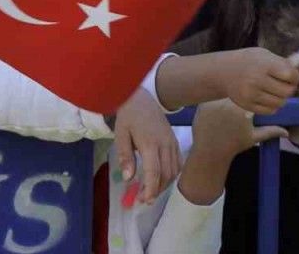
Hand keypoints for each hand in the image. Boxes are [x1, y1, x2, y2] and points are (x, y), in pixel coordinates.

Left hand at [112, 88, 180, 204]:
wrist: (142, 97)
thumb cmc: (128, 115)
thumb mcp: (121, 134)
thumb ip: (125, 156)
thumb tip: (128, 178)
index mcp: (150, 143)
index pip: (154, 172)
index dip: (151, 188)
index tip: (145, 200)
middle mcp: (165, 145)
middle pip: (166, 174)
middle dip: (157, 190)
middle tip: (144, 199)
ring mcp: (172, 143)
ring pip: (174, 171)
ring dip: (164, 184)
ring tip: (151, 191)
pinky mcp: (175, 142)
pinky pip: (178, 163)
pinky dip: (172, 175)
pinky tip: (162, 179)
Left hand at [177, 99, 288, 205]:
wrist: (212, 150)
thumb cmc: (234, 144)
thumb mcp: (253, 138)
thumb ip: (271, 132)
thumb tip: (287, 132)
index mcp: (243, 110)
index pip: (249, 95)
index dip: (250, 96)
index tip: (248, 101)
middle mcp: (228, 104)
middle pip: (235, 92)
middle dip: (237, 95)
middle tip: (235, 103)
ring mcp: (214, 104)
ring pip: (221, 94)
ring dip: (224, 97)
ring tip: (224, 106)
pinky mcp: (203, 105)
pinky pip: (210, 97)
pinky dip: (212, 100)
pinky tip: (214, 108)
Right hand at [219, 47, 298, 114]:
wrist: (224, 72)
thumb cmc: (248, 62)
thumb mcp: (263, 55)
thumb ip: (281, 61)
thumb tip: (298, 62)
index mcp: (262, 65)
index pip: (290, 75)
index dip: (295, 76)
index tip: (292, 75)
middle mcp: (256, 80)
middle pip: (287, 91)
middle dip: (289, 88)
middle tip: (284, 84)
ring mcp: (251, 94)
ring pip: (280, 103)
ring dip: (281, 98)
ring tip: (275, 90)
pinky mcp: (247, 105)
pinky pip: (270, 111)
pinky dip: (272, 105)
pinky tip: (267, 97)